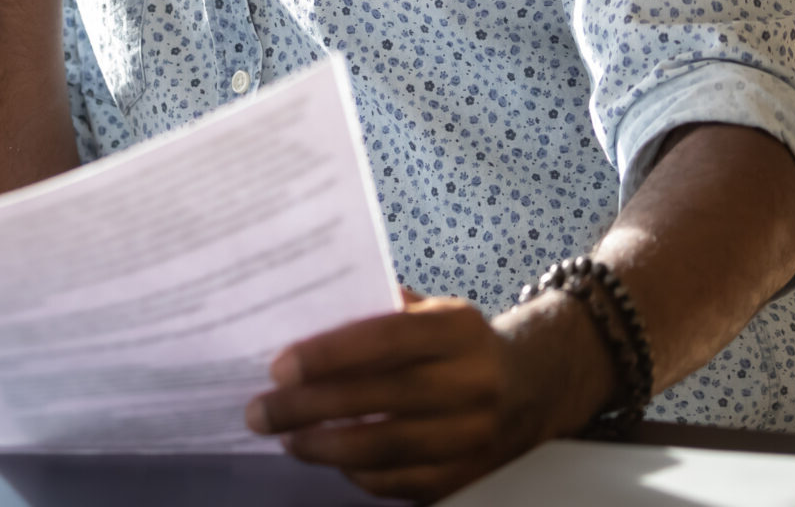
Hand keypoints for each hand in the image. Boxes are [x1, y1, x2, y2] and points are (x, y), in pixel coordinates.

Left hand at [245, 291, 609, 502]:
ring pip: (387, 450)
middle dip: (309, 408)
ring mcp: (473, 435)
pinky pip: (400, 483)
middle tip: (260, 411)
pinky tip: (329, 460)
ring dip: (325, 448)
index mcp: (459, 331)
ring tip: (286, 439)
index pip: (386, 339)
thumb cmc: (460, 344)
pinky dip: (357, 476)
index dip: (329, 354)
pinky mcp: (466, 475)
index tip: (279, 367)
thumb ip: (379, 311)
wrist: (534, 385)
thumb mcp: (433, 311)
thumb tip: (303, 315)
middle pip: (379, 399)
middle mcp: (472, 383)